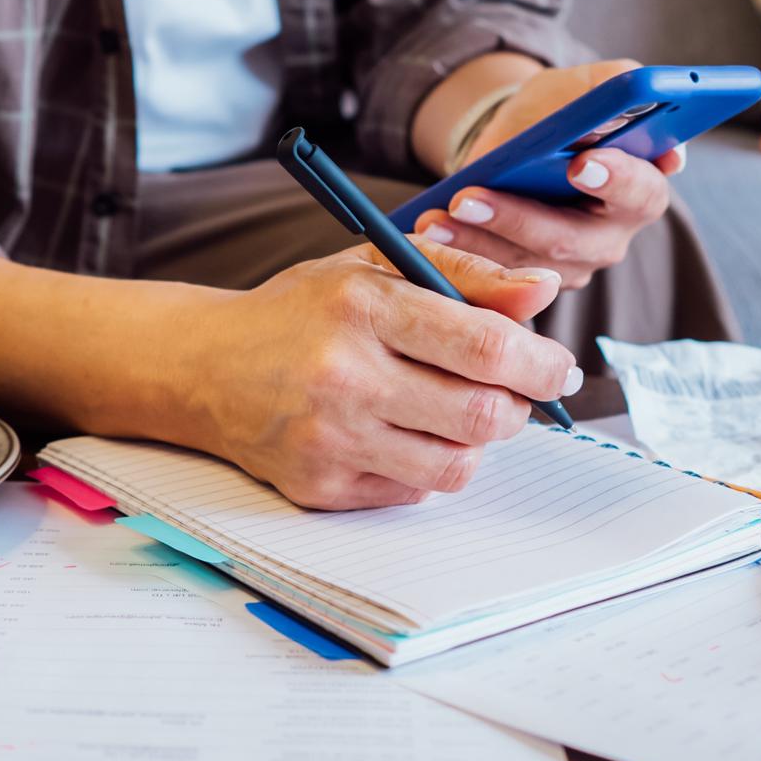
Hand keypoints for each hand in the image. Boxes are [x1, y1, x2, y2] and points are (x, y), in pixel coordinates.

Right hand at [181, 241, 582, 509]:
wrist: (203, 368)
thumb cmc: (301, 312)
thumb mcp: (373, 268)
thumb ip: (464, 274)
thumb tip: (542, 290)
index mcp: (361, 306)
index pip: (483, 345)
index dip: (540, 362)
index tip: (557, 368)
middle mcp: (343, 375)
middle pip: (481, 415)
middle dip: (517, 408)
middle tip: (514, 395)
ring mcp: (329, 439)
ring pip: (455, 465)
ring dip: (474, 442)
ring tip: (456, 412)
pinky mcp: (319, 488)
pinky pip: (413, 492)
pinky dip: (425, 467)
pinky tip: (401, 434)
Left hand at [413, 58, 689, 289]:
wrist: (517, 141)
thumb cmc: (559, 112)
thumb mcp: (582, 86)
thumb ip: (614, 84)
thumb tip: (636, 90)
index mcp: (641, 188)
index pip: (640, 190)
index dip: (615, 179)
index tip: (578, 164)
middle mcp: (612, 236)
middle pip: (571, 241)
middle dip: (517, 219)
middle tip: (470, 199)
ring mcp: (571, 266)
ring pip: (525, 266)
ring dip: (475, 241)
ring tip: (436, 218)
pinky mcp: (530, 282)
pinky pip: (496, 279)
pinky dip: (460, 255)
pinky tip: (429, 233)